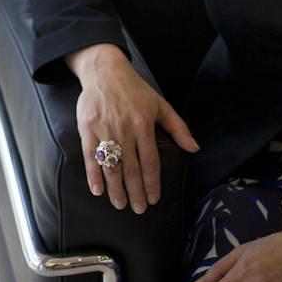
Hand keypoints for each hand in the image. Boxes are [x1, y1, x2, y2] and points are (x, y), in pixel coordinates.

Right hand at [66, 43, 197, 213]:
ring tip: (120, 204)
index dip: (152, 184)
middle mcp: (125, 130)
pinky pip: (90, 156)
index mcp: (144, 125)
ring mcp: (105, 130)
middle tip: (138, 210)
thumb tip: (194, 148)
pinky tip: (97, 190)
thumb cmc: (135, 89)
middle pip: (131, 169)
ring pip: (111, 166)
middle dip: (135, 193)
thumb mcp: (161, 104)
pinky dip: (93, 175)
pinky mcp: (88, 129)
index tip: (154, 200)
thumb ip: (178, 127)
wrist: (105, 71)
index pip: (150, 162)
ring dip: (116, 189)